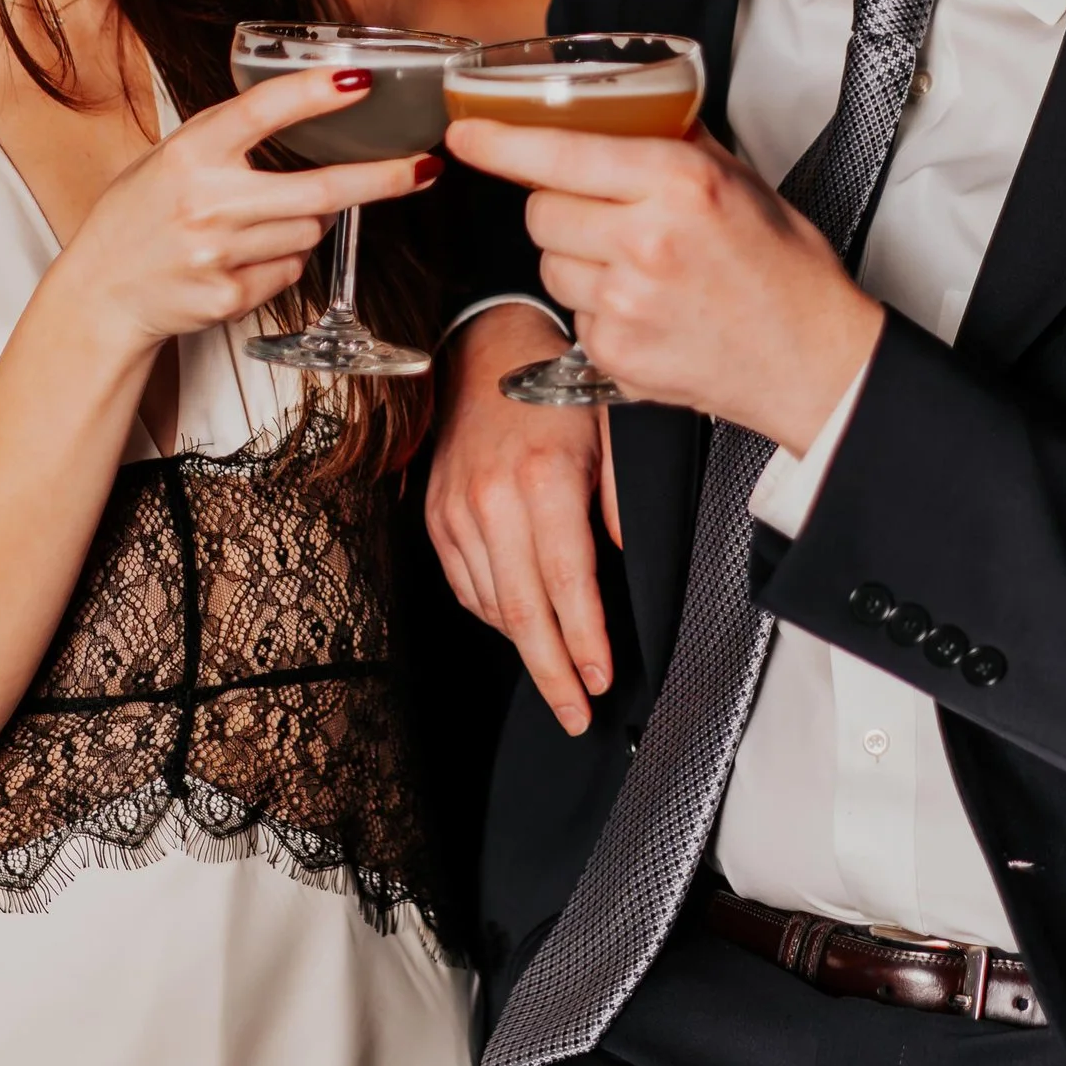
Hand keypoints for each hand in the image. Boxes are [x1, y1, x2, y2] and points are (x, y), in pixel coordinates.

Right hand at [66, 71, 437, 358]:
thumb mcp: (168, 159)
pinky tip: (248, 256)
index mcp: (189, 153)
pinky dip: (286, 260)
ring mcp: (219, 254)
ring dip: (311, 223)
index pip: (260, 111)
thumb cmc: (139, 217)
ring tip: (265, 220)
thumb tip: (309, 112)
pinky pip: (291, 270)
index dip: (314, 94)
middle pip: (319, 191)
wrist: (101, 293)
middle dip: (382, 179)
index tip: (360, 81)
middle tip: (423, 167)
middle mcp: (206, 202)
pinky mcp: (229, 296)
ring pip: (311, 233)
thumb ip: (228, 138)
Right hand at [426, 303, 622, 737]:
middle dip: (552, 674)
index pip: (567, 584)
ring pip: (493, 606)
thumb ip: (623, 501)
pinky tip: (522, 626)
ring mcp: (456, 511)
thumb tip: (630, 563)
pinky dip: (496, 615)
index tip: (601, 680)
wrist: (485, 351)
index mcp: (542, 479)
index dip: (586, 641)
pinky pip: (467, 587)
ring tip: (560, 676)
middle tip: (576, 715)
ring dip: (527, 648)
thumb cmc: (557, 389)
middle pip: (523, 612)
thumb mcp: (612, 430)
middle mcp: (491, 499)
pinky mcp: (436, 517)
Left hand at [447, 119, 883, 454]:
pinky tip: (648, 310)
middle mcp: (646, 239)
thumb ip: (672, 140)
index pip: (560, 151)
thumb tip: (618, 110)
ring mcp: (626, 302)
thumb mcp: (738, 179)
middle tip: (612, 219)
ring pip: (549, 263)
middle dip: (562, 208)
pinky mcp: (614, 353)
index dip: (501, 142)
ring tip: (640, 270)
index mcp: (677, 181)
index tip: (466, 133)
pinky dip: (597, 310)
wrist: (812, 359)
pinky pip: (572, 314)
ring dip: (577, 260)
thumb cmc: (784, 269)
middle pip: (541, 210)